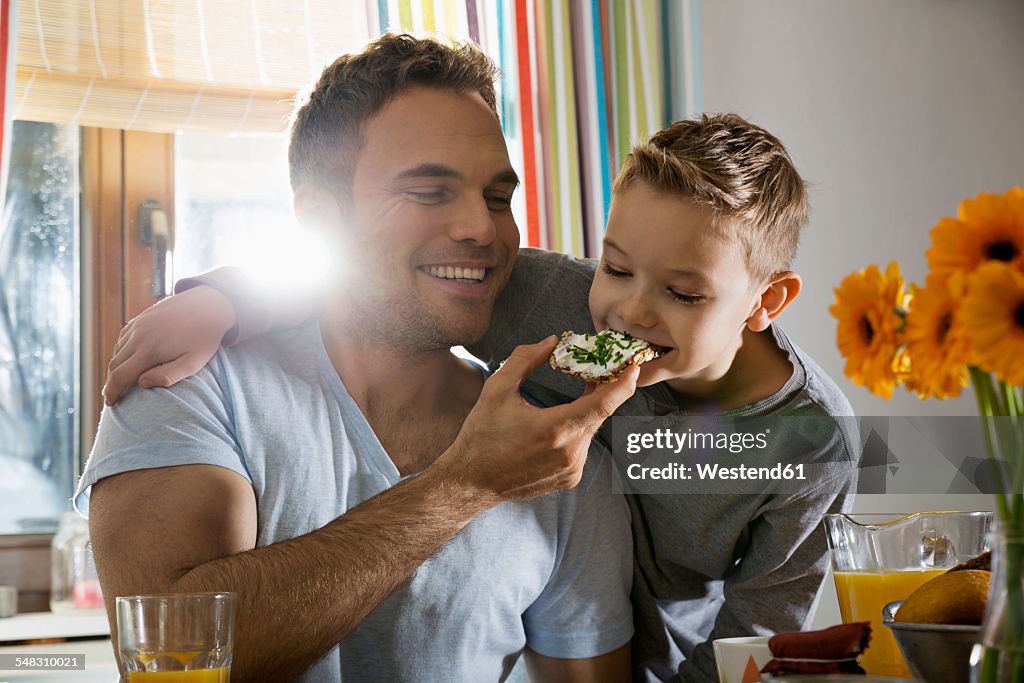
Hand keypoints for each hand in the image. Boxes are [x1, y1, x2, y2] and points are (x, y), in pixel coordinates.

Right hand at [102, 286, 236, 404]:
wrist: (209, 304)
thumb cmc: (204, 338)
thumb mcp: (193, 362)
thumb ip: (169, 375)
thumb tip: (142, 383)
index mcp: (149, 351)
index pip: (119, 376)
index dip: (112, 392)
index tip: (112, 403)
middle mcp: (138, 337)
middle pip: (114, 365)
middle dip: (111, 382)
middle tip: (114, 396)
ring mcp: (138, 325)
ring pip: (117, 351)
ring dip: (116, 367)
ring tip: (122, 380)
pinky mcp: (142, 317)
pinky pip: (123, 337)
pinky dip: (121, 350)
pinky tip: (128, 358)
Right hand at [436, 336, 638, 504]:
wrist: (471, 481)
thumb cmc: (481, 435)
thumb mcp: (497, 389)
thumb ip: (525, 359)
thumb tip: (550, 342)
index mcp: (555, 429)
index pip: (603, 403)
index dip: (623, 384)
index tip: (634, 367)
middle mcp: (570, 453)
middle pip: (598, 414)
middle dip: (601, 391)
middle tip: (597, 369)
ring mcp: (571, 470)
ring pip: (590, 431)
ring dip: (585, 412)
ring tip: (575, 394)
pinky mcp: (569, 479)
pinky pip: (582, 447)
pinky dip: (576, 431)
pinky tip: (557, 425)